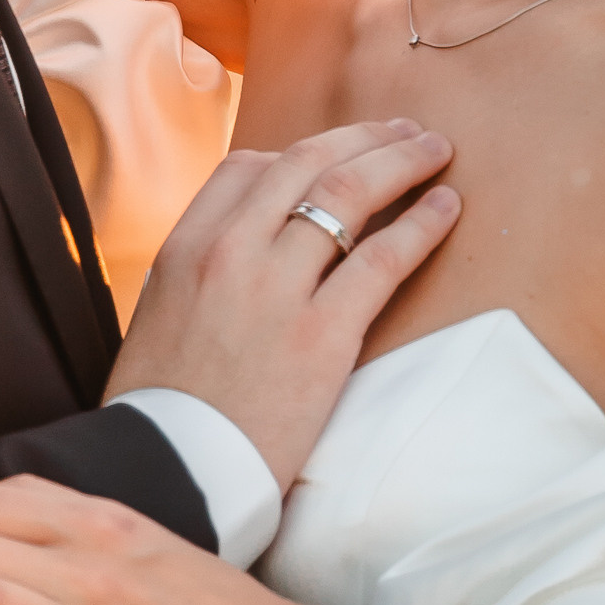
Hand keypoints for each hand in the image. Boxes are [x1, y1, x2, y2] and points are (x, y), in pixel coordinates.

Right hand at [105, 118, 459, 489]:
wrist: (170, 472)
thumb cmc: (162, 412)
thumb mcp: (158, 320)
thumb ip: (199, 278)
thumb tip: (240, 261)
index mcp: (184, 247)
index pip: (247, 168)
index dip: (302, 153)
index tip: (337, 152)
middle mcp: (229, 252)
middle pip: (307, 164)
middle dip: (362, 139)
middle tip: (402, 132)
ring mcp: (276, 289)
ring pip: (349, 194)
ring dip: (400, 162)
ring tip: (433, 152)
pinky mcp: (323, 334)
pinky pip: (385, 258)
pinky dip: (423, 223)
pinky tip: (447, 207)